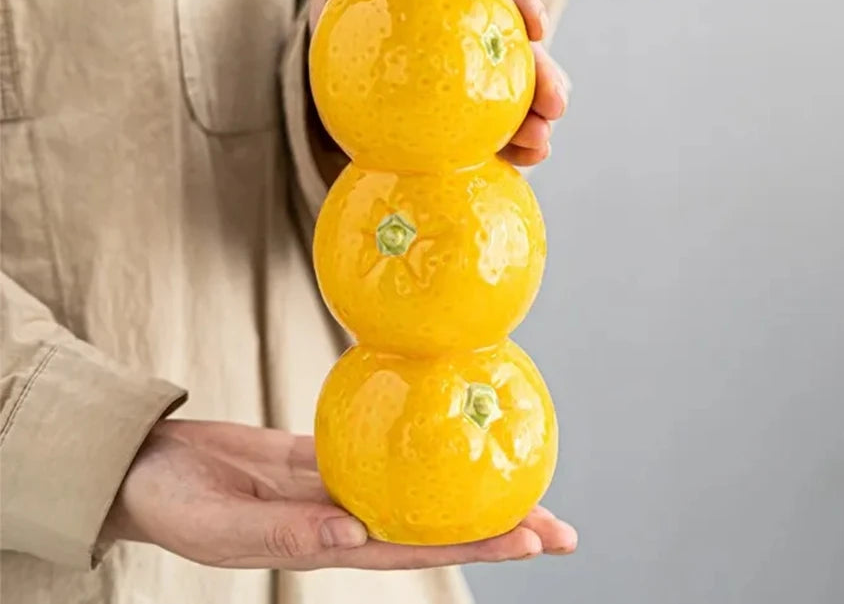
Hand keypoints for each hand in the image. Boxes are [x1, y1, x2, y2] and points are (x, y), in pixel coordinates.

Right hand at [102, 420, 576, 569]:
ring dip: (464, 485)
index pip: (418, 550)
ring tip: (519, 475)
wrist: (146, 468)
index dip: (476, 546)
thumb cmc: (174, 504)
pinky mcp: (319, 452)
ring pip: (414, 485)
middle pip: (433, 523)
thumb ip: (287, 533)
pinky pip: (378, 445)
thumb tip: (355, 536)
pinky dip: (415, 440)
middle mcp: (342, 518)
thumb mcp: (224, 526)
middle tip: (561, 525)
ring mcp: (333, 485)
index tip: (531, 539)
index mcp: (325, 545)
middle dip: (496, 524)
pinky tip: (445, 430)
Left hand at [307, 0, 568, 169]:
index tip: (535, 26)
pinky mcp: (475, 111)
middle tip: (554, 104)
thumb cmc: (349, 22)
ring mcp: (482, 71)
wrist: (349, 55)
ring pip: (521, 90)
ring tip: (540, 143)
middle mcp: (478, 27)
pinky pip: (501, 128)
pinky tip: (525, 159)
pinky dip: (516, 145)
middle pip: (518, 47)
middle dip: (545, 75)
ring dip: (538, 117)